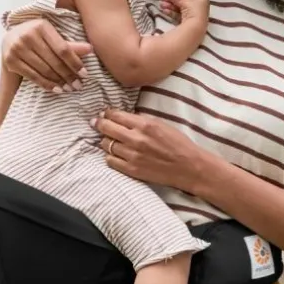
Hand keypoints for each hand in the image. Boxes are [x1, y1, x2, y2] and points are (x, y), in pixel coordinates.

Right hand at [1, 20, 90, 91]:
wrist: (10, 37)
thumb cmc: (36, 36)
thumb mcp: (51, 35)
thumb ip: (69, 44)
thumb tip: (91, 49)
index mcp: (41, 26)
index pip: (62, 49)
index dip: (75, 63)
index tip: (85, 74)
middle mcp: (28, 35)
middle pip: (54, 61)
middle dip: (68, 75)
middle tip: (78, 85)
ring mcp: (17, 48)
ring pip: (44, 70)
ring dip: (59, 81)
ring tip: (69, 88)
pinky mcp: (10, 60)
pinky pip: (33, 76)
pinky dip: (46, 84)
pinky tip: (56, 89)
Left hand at [91, 109, 208, 190]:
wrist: (188, 167)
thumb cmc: (178, 143)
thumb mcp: (162, 124)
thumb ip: (142, 120)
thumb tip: (124, 117)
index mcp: (144, 125)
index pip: (116, 115)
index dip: (107, 113)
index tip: (104, 113)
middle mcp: (136, 139)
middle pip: (107, 128)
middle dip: (99, 123)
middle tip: (95, 122)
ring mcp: (132, 156)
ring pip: (106, 144)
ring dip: (105, 140)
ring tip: (108, 139)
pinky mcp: (131, 170)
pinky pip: (110, 161)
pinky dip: (110, 155)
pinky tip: (114, 153)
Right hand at [159, 0, 209, 27]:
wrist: (195, 27)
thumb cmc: (193, 10)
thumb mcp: (184, 1)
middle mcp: (199, 7)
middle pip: (184, 1)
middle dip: (173, 0)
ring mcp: (194, 16)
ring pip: (180, 9)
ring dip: (170, 6)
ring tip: (161, 5)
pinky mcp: (188, 23)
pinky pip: (179, 15)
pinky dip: (172, 12)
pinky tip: (164, 11)